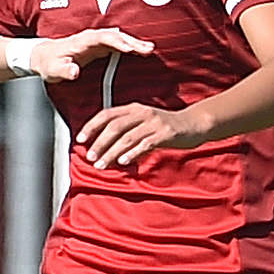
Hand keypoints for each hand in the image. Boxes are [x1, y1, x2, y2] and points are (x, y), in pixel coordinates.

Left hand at [30, 28, 153, 81]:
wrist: (43, 56)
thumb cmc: (48, 63)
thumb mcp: (53, 70)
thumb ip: (64, 70)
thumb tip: (75, 71)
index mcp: (81, 41)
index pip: (102, 38)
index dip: (116, 42)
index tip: (130, 49)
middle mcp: (91, 38)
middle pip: (115, 35)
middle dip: (132, 41)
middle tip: (148, 49)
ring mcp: (96, 41)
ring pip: (118, 38)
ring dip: (134, 42)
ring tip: (150, 49)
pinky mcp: (99, 46)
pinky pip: (118, 44)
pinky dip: (130, 46)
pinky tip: (142, 51)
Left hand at [76, 103, 208, 167]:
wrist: (194, 124)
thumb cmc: (165, 126)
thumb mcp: (143, 123)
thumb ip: (126, 132)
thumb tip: (106, 149)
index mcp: (133, 108)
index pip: (106, 114)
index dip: (92, 126)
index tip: (80, 139)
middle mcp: (141, 112)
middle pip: (114, 127)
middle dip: (99, 143)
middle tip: (89, 156)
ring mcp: (153, 122)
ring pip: (127, 137)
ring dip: (111, 152)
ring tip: (101, 164)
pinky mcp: (165, 133)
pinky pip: (145, 144)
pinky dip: (132, 153)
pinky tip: (122, 162)